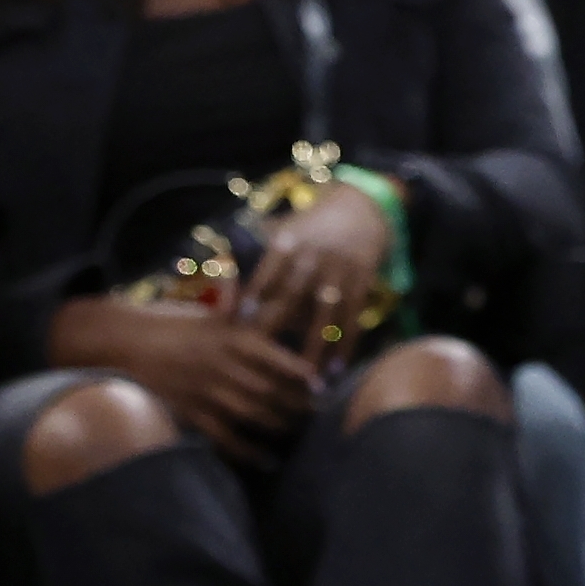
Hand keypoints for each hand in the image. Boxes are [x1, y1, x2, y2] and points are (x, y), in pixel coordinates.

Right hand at [49, 294, 320, 463]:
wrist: (122, 341)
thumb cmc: (170, 323)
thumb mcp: (210, 313)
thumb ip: (245, 313)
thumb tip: (279, 305)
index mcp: (229, 335)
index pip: (276, 357)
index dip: (302, 374)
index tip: (322, 384)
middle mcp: (221, 363)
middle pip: (271, 390)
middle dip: (298, 405)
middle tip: (318, 413)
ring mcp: (205, 390)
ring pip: (254, 414)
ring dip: (280, 426)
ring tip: (297, 431)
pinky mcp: (189, 412)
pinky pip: (225, 438)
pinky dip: (248, 451)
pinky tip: (266, 459)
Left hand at [231, 185, 393, 356]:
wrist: (363, 206)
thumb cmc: (314, 221)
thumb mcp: (286, 224)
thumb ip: (257, 246)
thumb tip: (221, 268)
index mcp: (291, 240)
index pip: (269, 270)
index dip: (256, 293)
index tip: (242, 319)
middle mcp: (316, 256)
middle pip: (295, 298)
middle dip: (281, 329)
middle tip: (265, 361)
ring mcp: (341, 271)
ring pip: (326, 316)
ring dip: (316, 349)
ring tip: (306, 379)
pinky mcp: (363, 283)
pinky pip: (353, 318)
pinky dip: (346, 344)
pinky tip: (337, 368)